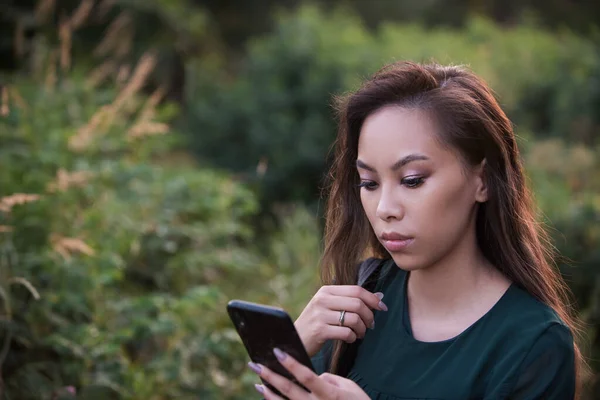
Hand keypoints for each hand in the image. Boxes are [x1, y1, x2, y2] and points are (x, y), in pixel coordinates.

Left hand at [248, 348, 369, 399]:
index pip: (306, 376)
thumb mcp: (349, 387)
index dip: (291, 364)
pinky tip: (266, 392)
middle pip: (289, 390)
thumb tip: (313, 376)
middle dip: (270, 376)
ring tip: (258, 379)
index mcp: (329, 393)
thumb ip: (329, 379)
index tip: (278, 351)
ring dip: (268, 391)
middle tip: (255, 364)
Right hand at [295, 285, 386, 355]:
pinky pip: (346, 333)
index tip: (382, 308)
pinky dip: (353, 337)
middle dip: (370, 316)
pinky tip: (350, 339)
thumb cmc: (316, 323)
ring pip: (354, 319)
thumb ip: (350, 300)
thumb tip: (379, 297)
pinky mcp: (320, 330)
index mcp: (326, 291)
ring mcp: (320, 315)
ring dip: (362, 329)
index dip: (373, 299)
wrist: (294, 339)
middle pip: (358, 304)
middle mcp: (322, 300)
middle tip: (370, 325)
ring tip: (359, 333)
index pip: (356, 290)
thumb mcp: (329, 306)